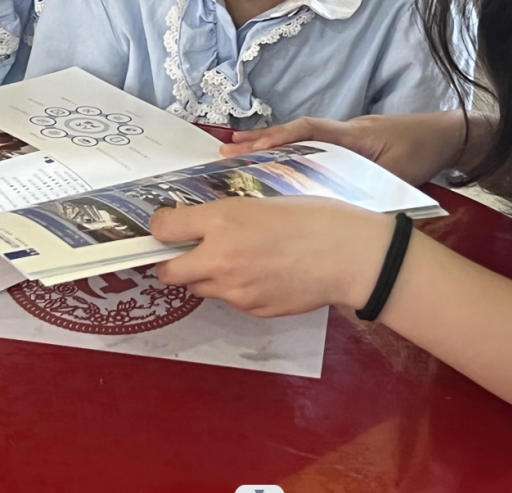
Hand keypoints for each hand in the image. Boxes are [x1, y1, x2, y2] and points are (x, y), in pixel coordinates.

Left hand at [151, 196, 394, 316]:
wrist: (349, 255)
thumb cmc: (314, 216)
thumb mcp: (263, 201)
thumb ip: (226, 215)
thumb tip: (200, 222)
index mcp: (222, 221)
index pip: (164, 228)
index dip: (161, 226)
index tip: (168, 224)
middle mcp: (220, 258)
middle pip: (168, 270)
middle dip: (172, 261)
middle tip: (188, 250)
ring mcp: (235, 290)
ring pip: (199, 287)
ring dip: (205, 275)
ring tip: (236, 259)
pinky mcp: (252, 309)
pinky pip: (231, 299)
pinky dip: (236, 288)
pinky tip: (263, 273)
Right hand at [220, 111, 471, 185]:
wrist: (446, 136)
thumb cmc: (421, 151)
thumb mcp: (397, 172)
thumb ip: (368, 187)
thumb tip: (336, 208)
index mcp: (350, 136)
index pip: (309, 131)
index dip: (279, 138)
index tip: (249, 148)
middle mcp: (340, 133)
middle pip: (294, 132)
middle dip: (259, 141)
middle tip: (225, 151)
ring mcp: (341, 138)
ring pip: (298, 139)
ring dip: (267, 145)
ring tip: (233, 152)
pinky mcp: (346, 146)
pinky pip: (309, 147)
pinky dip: (286, 152)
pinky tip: (267, 163)